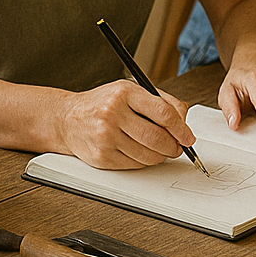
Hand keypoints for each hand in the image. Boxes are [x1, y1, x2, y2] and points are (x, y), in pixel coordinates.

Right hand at [53, 79, 194, 169]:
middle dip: (174, 146)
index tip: (188, 137)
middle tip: (177, 147)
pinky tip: (139, 152)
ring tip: (158, 150)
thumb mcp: (129, 91)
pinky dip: (143, 162)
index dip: (181, 128)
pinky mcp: (102, 156)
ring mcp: (105, 136)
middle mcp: (113, 113)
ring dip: (160, 156)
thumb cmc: (101, 104)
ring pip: (148, 155)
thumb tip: (184, 123)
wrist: (67, 119)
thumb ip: (159, 102)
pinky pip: (135, 165)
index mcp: (124, 93)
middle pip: (157, 138)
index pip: (163, 113)